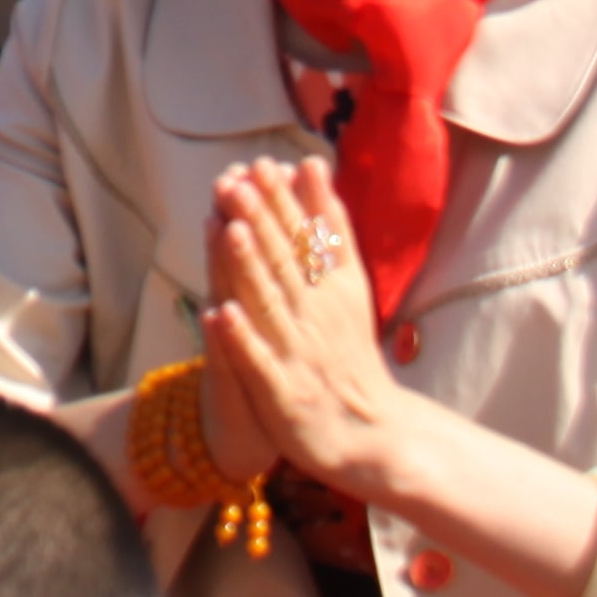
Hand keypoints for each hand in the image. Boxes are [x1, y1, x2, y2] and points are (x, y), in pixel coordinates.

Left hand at [202, 157, 404, 496]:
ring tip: (229, 231)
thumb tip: (310, 162)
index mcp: (334, 288)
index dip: (283, 203)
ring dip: (250, 269)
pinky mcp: (283, 393)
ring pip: (270, 306)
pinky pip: (259, 363)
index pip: (307, 238)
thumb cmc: (350, 352)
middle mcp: (318, 316)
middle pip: (286, 264)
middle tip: (237, 182)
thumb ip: (330, 226)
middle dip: (261, 223)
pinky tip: (221, 313)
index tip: (262, 164)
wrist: (375, 434)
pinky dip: (241, 338)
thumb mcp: (348, 283)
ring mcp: (299, 354)